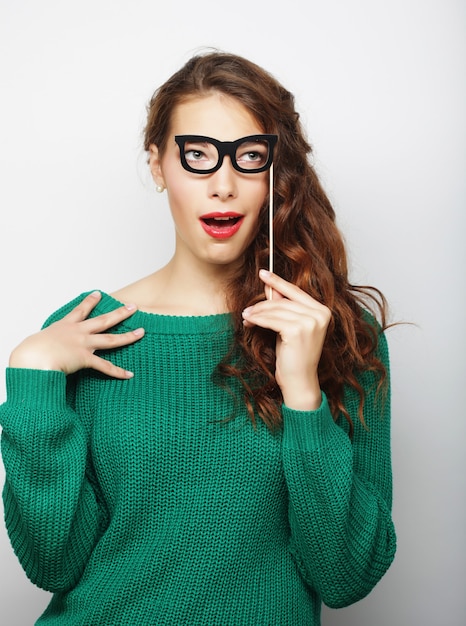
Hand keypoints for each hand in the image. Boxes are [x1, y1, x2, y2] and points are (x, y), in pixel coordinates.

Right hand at [9, 291, 144, 378]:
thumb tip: (44, 348)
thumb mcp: (39, 342)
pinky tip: (129, 374)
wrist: (32, 358)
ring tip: (141, 332)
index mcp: (65, 326)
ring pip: (111, 339)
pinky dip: (118, 371)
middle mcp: (77, 332)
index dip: (90, 301)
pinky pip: (105, 366)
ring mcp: (83, 344)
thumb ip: (47, 343)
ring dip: (128, 337)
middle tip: (133, 306)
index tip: (98, 293)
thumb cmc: (30, 352)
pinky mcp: (85, 359)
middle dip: (120, 313)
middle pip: (103, 320)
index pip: (80, 311)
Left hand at [242, 270, 330, 410]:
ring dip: (257, 313)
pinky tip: (250, 321)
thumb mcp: (290, 327)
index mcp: (322, 311)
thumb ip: (285, 307)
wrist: (299, 380)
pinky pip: (271, 320)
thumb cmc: (294, 356)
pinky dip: (258, 320)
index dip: (278, 282)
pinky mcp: (297, 330)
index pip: (296, 292)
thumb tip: (271, 287)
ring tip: (246, 316)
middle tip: (247, 309)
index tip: (263, 273)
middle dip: (262, 304)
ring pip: (275, 310)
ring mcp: (310, 322)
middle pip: (283, 302)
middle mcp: (320, 314)